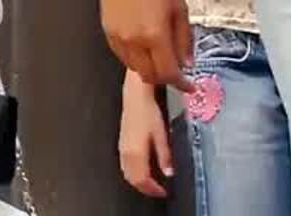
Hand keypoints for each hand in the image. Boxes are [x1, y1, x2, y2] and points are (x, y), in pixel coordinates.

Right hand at [102, 0, 193, 91]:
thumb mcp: (180, 10)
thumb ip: (184, 40)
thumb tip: (187, 62)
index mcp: (155, 36)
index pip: (169, 73)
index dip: (181, 83)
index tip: (189, 85)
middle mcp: (133, 40)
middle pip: (149, 75)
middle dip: (165, 79)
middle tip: (176, 74)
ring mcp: (117, 36)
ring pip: (133, 67)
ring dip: (149, 69)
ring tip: (159, 59)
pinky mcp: (107, 29)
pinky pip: (121, 54)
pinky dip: (134, 58)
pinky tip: (143, 48)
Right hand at [117, 72, 174, 197]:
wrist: (135, 97)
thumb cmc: (149, 113)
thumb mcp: (161, 135)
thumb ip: (164, 155)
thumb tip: (169, 173)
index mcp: (136, 152)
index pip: (142, 179)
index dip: (152, 189)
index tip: (164, 192)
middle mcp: (126, 153)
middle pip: (132, 178)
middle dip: (145, 188)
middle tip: (158, 191)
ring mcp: (121, 148)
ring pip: (127, 173)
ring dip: (138, 181)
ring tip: (152, 184)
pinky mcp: (121, 143)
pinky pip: (125, 165)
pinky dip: (133, 173)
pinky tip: (143, 170)